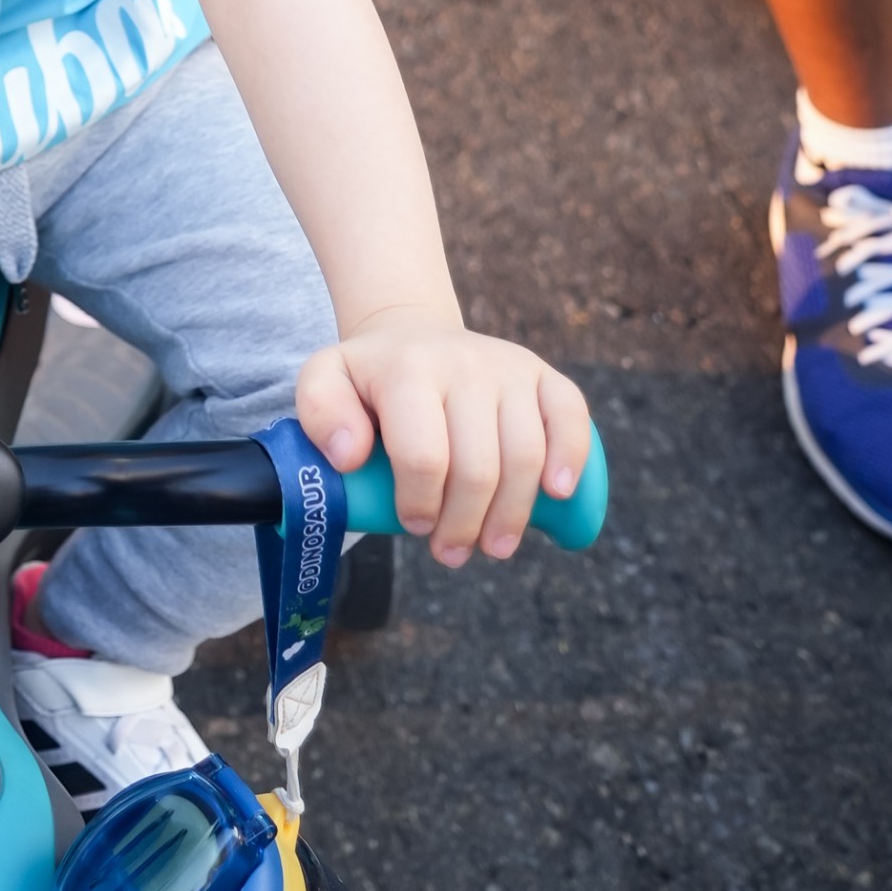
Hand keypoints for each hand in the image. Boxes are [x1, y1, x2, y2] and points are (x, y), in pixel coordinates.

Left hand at [295, 314, 592, 569]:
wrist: (412, 337)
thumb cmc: (367, 379)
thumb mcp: (324, 383)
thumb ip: (320, 415)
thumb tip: (351, 456)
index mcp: (408, 370)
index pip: (423, 454)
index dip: (420, 503)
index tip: (413, 525)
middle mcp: (464, 364)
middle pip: (478, 465)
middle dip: (465, 524)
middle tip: (451, 553)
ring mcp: (510, 367)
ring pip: (527, 454)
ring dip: (513, 514)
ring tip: (495, 547)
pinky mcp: (544, 375)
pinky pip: (571, 415)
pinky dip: (572, 459)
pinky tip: (559, 495)